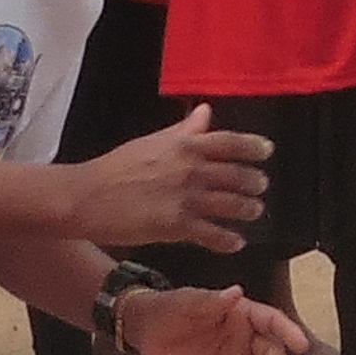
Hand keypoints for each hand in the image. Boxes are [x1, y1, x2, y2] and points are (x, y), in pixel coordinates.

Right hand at [74, 105, 272, 251]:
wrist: (88, 196)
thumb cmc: (116, 167)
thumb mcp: (152, 141)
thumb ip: (182, 130)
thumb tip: (206, 111)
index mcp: (184, 145)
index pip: (230, 142)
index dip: (253, 147)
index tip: (267, 151)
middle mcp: (190, 169)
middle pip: (236, 175)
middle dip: (254, 182)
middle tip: (261, 187)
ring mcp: (185, 198)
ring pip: (230, 205)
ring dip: (247, 209)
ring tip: (254, 212)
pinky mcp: (176, 226)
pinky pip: (212, 234)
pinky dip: (228, 240)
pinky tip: (236, 243)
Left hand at [118, 282, 311, 354]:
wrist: (143, 331)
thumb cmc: (166, 309)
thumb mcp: (185, 303)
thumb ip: (211, 301)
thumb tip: (237, 293)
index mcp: (240, 313)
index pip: (271, 320)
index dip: (288, 331)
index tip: (300, 346)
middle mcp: (244, 335)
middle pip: (269, 353)